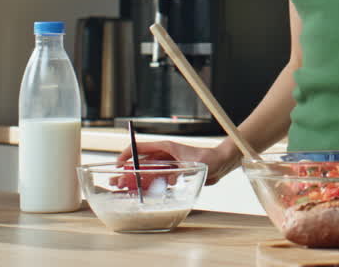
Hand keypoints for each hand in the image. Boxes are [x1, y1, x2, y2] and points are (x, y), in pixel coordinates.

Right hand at [114, 139, 237, 186]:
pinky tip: (149, 191)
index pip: (140, 147)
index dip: (127, 155)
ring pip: (148, 171)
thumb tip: (168, 180)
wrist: (220, 164)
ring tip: (126, 189)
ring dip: (138, 180)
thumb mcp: (191, 164)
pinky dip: (152, 184)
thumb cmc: (208, 158)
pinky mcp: (173, 172)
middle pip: (141, 161)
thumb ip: (179, 171)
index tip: (118, 164)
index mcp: (166, 147)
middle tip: (117, 182)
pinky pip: (158, 178)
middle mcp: (164, 155)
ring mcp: (168, 164)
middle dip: (128, 171)